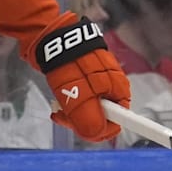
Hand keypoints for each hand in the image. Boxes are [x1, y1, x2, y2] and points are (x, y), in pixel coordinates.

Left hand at [33, 14, 129, 141]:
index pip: (116, 124)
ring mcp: (100, 83)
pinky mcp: (88, 79)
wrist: (53, 36)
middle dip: (80, 120)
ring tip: (58, 103)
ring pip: (89, 110)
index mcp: (119, 92)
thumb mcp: (79, 95)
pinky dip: (70, 102)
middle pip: (102, 118)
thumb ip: (89, 117)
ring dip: (72, 112)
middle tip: (61, 113)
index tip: (76, 124)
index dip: (97, 129)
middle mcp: (113, 88)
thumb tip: (95, 134)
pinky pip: (82, 99)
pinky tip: (58, 97)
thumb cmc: (68, 63)